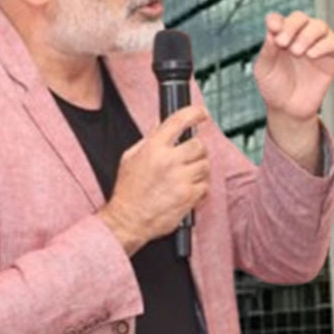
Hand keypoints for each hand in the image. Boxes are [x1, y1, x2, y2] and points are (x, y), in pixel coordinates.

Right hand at [98, 104, 210, 254]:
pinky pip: (205, 185)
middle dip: (197, 148)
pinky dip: (199, 186)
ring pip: (205, 165)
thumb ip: (148, 139)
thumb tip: (161, 124)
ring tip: (186, 174)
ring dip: (199, 168)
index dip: (194, 113)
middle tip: (190, 154)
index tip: (201, 113)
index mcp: (153, 148)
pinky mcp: (189, 196)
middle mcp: (168, 161)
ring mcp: (181, 179)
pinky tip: (187, 188)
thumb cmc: (128, 191)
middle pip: (199, 144)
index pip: (179, 121)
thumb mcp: (130, 158)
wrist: (128, 220)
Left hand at [254, 11, 333, 121]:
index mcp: (279, 36)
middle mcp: (298, 37)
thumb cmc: (274, 88)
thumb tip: (272, 30)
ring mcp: (316, 45)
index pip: (279, 19)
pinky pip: (333, 42)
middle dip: (291, 26)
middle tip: (282, 43)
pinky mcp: (330, 56)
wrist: (289, 109)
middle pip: (300, 17)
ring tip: (297, 52)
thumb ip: (267, 50)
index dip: (276, 20)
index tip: (272, 28)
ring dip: (307, 35)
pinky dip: (322, 45)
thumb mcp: (264, 70)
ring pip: (319, 25)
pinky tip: (310, 55)